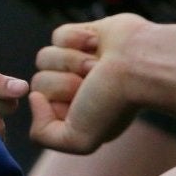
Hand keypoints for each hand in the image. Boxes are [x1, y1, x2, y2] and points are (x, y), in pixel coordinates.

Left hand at [28, 14, 147, 152]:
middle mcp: (75, 90)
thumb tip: (33, 98)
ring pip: (45, 56)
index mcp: (74, 113)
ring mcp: (77, 62)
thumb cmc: (114, 103)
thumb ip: (43, 135)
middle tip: (94, 81)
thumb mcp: (79, 139)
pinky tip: (98, 44)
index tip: (84, 104)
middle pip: (39, 79)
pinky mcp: (82, 36)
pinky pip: (58, 35)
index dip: (55, 101)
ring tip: (98, 65)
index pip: (37, 101)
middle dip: (65, 81)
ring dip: (72, 61)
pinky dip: (77, 38)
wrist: (142, 67)